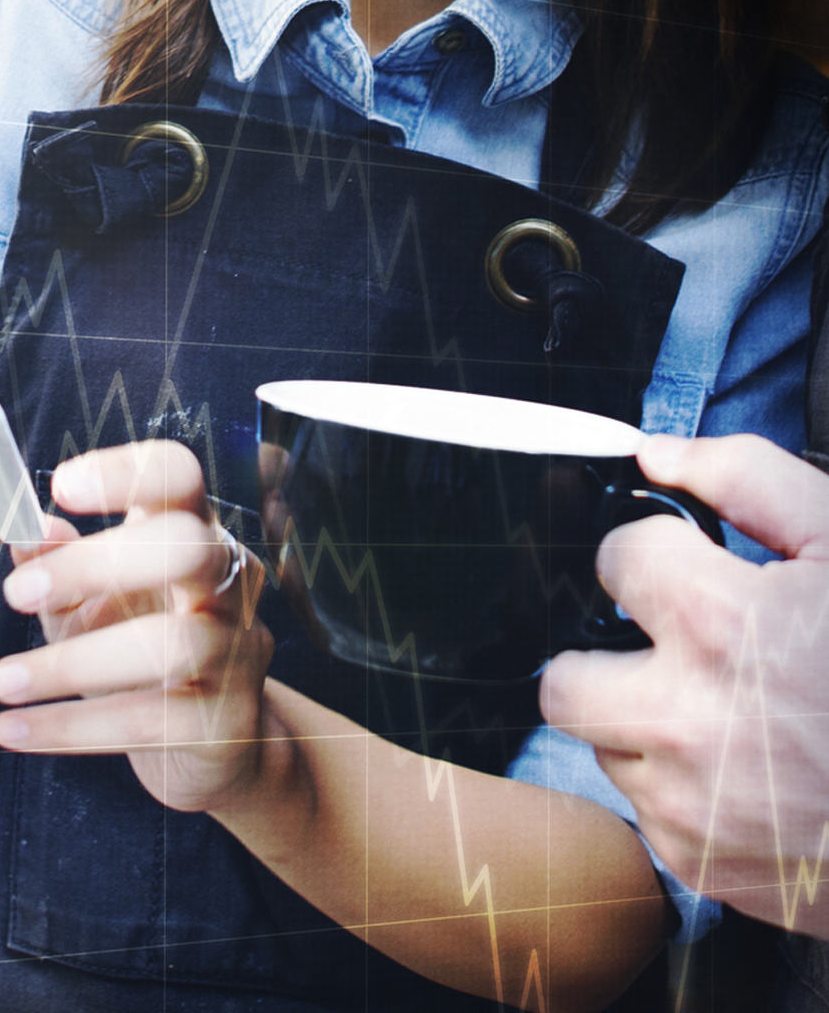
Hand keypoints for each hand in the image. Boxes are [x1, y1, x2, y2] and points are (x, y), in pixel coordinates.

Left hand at [0, 440, 273, 813]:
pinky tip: (10, 729)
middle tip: (17, 593)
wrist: (219, 742)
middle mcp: (229, 584)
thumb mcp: (92, 602)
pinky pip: (147, 722)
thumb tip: (25, 535)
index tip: (61, 488)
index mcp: (195, 534)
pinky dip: (69, 727)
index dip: (126, 473)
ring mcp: (237, 653)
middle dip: (99, 565)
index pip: (180, 477)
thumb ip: (58, 566)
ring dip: (72, 664)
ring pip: (170, 646)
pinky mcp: (226, 723)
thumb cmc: (144, 651)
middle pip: (189, 548)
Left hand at [540, 433, 828, 937]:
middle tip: (669, 652)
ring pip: (602, 745)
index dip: (652, 557)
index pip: (616, 560)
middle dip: (605, 656)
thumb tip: (657, 453)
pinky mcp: (696, 860)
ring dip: (643, 721)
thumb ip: (751, 479)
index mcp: (725, 628)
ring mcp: (685, 802)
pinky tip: (748, 771)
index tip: (685, 572)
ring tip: (727, 713)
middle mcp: (686, 721)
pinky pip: (643, 808)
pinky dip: (680, 784)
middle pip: (563, 677)